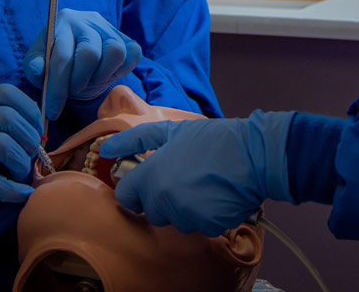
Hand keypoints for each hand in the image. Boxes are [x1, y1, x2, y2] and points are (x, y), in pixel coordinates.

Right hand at [0, 84, 41, 260]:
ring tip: (20, 173)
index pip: (6, 92)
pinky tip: (22, 194)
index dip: (29, 110)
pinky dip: (13, 190)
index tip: (37, 129)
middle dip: (29, 140)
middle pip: (9, 118)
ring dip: (21, 163)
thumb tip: (37, 133)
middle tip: (31, 157)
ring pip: (4, 145)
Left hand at [24, 8, 141, 119]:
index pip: (62, 56)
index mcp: (63, 21)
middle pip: (90, 53)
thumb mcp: (38, 64)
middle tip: (73, 91)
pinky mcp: (128, 39)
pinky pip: (133, 54)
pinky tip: (104, 75)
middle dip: (79, 81)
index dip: (58, 87)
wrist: (78, 58)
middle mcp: (88, 19)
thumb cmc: (55, 62)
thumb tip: (36, 69)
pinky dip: (120, 71)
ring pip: (115, 52)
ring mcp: (110, 28)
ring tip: (89, 81)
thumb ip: (33, 67)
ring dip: (100, 76)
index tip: (53, 111)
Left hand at [99, 111, 294, 236]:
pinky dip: (203, 214)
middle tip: (180, 176)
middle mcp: (164, 202)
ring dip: (183, 206)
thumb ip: (134, 141)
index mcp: (151, 177)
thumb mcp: (170, 131)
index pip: (126, 197)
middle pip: (150, 211)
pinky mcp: (207, 227)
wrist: (253, 154)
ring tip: (200, 182)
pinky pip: (197, 225)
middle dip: (160, 197)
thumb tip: (106, 148)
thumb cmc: (211, 140)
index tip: (146, 179)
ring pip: (175, 219)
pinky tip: (214, 194)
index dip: (134, 187)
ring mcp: (186, 217)